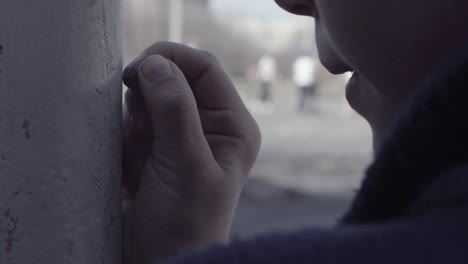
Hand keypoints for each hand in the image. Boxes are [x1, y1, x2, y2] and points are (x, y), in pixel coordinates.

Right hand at [122, 42, 260, 263]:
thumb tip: (156, 63)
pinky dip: (124, 142)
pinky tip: (134, 171)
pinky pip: (130, 125)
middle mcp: (207, 126)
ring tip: (142, 162)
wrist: (160, 263)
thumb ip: (174, 112)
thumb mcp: (186, 166)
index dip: (171, 60)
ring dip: (135, 127)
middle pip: (171, 80)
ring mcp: (177, 137)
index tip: (138, 71)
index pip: (203, 68)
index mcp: (231, 125)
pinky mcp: (153, 149)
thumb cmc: (186, 225)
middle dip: (148, 104)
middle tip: (146, 137)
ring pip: (146, 102)